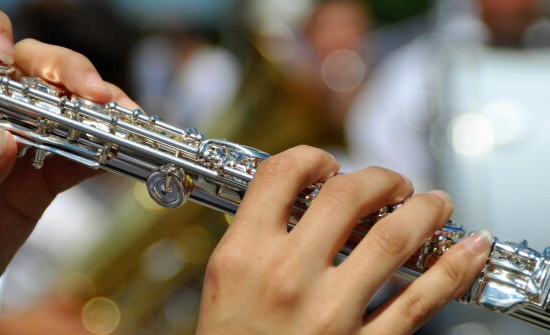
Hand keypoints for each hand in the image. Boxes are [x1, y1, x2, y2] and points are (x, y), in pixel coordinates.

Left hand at [0, 6, 137, 308]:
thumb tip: (7, 143)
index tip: (2, 54)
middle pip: (27, 69)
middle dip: (63, 70)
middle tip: (90, 90)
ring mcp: (15, 149)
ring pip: (62, 112)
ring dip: (96, 112)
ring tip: (120, 116)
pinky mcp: (37, 183)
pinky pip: (74, 162)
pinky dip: (100, 156)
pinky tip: (118, 152)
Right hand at [198, 145, 491, 334]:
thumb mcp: (224, 280)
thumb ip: (255, 235)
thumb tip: (296, 199)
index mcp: (244, 255)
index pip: (282, 176)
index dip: (311, 158)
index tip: (326, 165)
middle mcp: (287, 277)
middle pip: (347, 197)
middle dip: (379, 178)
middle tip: (392, 183)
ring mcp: (329, 313)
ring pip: (393, 239)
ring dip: (424, 211)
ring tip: (434, 203)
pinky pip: (417, 302)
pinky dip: (452, 269)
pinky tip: (469, 250)